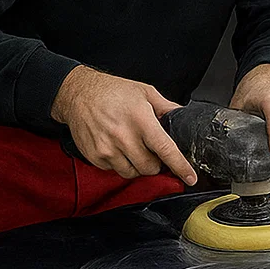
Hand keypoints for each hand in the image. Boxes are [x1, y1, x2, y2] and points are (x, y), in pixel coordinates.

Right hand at [51, 66, 197, 184]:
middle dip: (156, 163)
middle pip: (149, 167)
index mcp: (141, 120)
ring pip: (132, 173)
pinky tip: (118, 147)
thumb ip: (166, 107)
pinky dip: (121, 163)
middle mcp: (124, 137)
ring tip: (133, 148)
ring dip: (138, 165)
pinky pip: (115, 170)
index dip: (180, 166)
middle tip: (152, 150)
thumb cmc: (112, 91)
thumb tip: (181, 116)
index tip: (190, 178)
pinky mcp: (95, 156)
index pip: (165, 150)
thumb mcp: (145, 92)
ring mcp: (107, 149)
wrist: (79, 93)